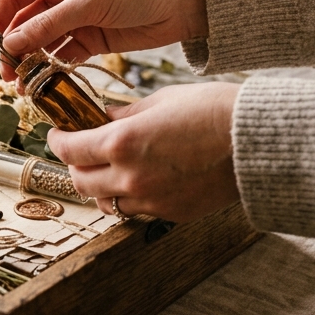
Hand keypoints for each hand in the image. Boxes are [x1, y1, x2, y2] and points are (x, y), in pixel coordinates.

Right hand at [0, 0, 207, 79]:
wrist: (183, 2)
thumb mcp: (89, 3)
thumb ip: (49, 25)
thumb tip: (11, 43)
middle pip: (24, 22)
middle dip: (12, 47)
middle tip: (6, 72)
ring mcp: (75, 17)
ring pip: (41, 42)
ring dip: (30, 62)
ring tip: (22, 85)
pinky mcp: (90, 38)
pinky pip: (62, 55)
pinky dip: (52, 68)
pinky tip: (43, 83)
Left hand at [47, 82, 241, 222]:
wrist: (257, 141)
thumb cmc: (213, 112)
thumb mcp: (161, 101)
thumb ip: (123, 114)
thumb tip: (100, 118)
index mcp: (122, 142)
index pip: (70, 149)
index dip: (57, 141)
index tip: (58, 134)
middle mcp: (130, 177)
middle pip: (81, 181)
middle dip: (75, 165)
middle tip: (80, 151)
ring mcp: (151, 199)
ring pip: (106, 202)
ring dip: (101, 186)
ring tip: (110, 169)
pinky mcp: (171, 213)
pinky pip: (137, 210)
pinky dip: (130, 196)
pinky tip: (141, 179)